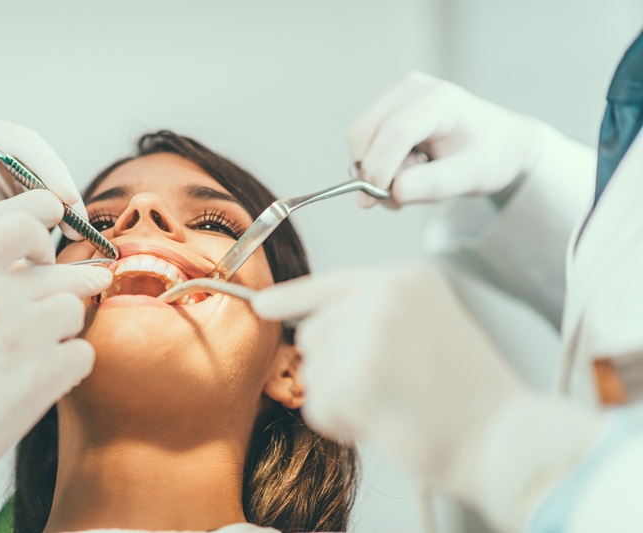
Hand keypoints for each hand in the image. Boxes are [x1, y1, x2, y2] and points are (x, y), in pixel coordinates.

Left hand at [0, 120, 86, 284]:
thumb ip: (16, 214)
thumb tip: (59, 205)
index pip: (18, 141)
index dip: (49, 166)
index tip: (67, 198)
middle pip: (41, 158)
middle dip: (61, 189)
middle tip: (77, 222)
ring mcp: (8, 163)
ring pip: (50, 176)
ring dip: (65, 204)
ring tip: (74, 233)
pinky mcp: (20, 184)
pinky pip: (50, 193)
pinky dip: (60, 212)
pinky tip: (67, 231)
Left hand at [252, 265, 530, 502]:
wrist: (507, 440)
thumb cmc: (467, 398)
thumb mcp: (423, 330)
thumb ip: (370, 319)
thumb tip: (307, 330)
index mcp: (406, 279)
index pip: (331, 283)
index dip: (292, 297)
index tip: (262, 304)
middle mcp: (387, 293)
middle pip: (313, 333)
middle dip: (337, 370)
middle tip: (391, 388)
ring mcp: (373, 330)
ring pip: (313, 373)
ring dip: (343, 400)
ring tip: (395, 403)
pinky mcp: (362, 373)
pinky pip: (319, 406)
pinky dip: (343, 424)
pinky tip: (385, 420)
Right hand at [350, 72, 543, 206]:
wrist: (497, 142)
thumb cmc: (489, 155)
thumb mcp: (473, 175)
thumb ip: (435, 184)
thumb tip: (395, 191)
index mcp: (439, 99)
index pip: (395, 131)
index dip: (380, 167)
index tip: (375, 199)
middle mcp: (411, 89)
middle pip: (366, 133)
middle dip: (373, 172)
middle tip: (398, 198)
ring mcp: (395, 95)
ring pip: (359, 139)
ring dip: (373, 170)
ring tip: (409, 181)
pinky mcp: (386, 108)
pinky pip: (364, 141)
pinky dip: (374, 164)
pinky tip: (403, 170)